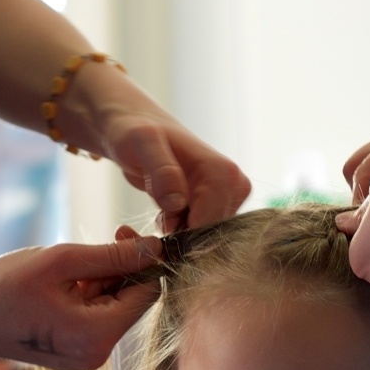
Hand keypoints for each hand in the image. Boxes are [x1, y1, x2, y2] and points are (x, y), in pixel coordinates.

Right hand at [0, 233, 164, 369]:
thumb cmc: (2, 287)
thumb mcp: (61, 261)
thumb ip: (113, 255)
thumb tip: (157, 247)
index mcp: (96, 336)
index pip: (148, 294)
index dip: (145, 260)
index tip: (126, 231)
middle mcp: (96, 355)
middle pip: (134, 302)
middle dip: (124, 268)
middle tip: (105, 235)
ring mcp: (85, 356)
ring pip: (116, 307)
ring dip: (105, 279)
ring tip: (71, 264)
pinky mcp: (74, 351)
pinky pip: (97, 317)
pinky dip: (91, 293)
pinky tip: (66, 280)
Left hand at [98, 108, 250, 231]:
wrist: (135, 130)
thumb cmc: (135, 133)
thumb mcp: (141, 144)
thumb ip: (162, 171)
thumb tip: (178, 204)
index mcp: (223, 172)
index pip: (210, 225)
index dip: (182, 235)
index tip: (160, 226)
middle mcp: (235, 186)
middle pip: (211, 235)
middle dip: (181, 237)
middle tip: (157, 218)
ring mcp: (229, 198)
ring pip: (207, 239)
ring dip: (179, 237)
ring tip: (161, 213)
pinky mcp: (220, 207)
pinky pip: (203, 235)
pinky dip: (181, 234)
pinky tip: (167, 217)